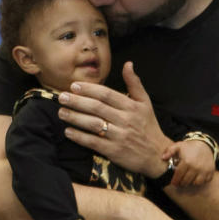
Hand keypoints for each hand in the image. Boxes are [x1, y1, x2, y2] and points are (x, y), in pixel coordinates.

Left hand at [59, 62, 172, 177]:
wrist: (157, 155)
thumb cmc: (148, 126)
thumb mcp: (145, 102)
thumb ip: (135, 83)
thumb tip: (128, 64)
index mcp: (131, 106)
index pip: (106, 94)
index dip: (89, 89)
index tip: (74, 86)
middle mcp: (125, 120)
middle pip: (97, 108)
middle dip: (77, 101)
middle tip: (62, 96)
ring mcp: (120, 136)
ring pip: (93, 124)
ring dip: (75, 117)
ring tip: (61, 112)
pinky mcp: (114, 151)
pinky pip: (94, 142)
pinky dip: (80, 137)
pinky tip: (68, 131)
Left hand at [163, 141, 214, 186]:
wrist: (204, 145)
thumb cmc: (188, 148)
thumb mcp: (178, 146)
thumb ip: (169, 151)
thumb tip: (163, 158)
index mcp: (186, 162)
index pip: (178, 176)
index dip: (175, 181)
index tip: (173, 183)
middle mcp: (196, 167)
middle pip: (186, 181)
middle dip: (182, 183)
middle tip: (180, 182)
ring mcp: (204, 170)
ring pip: (196, 183)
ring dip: (191, 182)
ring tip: (188, 179)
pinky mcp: (210, 172)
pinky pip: (204, 181)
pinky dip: (201, 181)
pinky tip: (196, 177)